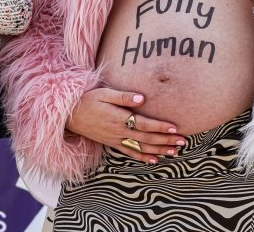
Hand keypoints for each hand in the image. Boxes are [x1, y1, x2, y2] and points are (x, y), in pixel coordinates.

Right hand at [65, 88, 185, 163]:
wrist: (70, 115)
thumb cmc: (88, 100)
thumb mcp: (104, 93)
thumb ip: (123, 97)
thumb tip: (142, 98)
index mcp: (118, 118)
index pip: (143, 123)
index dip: (160, 126)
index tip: (175, 128)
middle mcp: (118, 131)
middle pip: (146, 137)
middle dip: (165, 140)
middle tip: (183, 141)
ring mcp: (115, 139)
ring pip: (140, 147)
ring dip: (158, 150)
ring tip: (174, 151)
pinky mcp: (111, 143)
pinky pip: (129, 152)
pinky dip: (142, 156)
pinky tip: (154, 159)